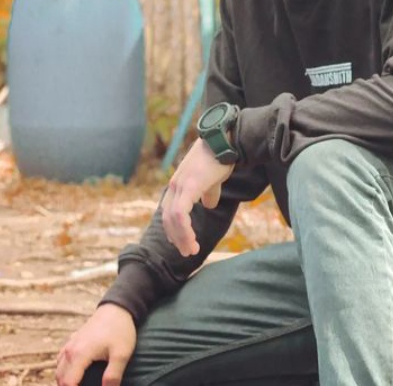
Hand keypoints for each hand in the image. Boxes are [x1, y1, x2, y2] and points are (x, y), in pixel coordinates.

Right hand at [56, 303, 135, 385]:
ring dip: (64, 381)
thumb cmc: (120, 330)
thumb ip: (113, 376)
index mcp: (79, 355)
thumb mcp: (122, 354)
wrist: (117, 307)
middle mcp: (70, 350)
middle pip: (60, 379)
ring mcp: (69, 344)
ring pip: (59, 370)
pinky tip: (75, 374)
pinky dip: (64, 371)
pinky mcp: (72, 340)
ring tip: (79, 384)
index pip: (68, 384)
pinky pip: (61, 360)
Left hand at [162, 138, 233, 256]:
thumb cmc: (219, 158)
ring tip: (191, 251)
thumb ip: (208, 192)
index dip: (174, 229)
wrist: (225, 141)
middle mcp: (175, 185)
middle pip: (168, 218)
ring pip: (173, 219)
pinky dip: (185, 230)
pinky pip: (181, 214)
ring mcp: (180, 185)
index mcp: (178, 184)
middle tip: (187, 252)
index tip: (182, 242)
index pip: (169, 211)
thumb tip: (209, 204)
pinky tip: (193, 240)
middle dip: (177, 238)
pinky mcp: (189, 186)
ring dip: (181, 238)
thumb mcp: (211, 179)